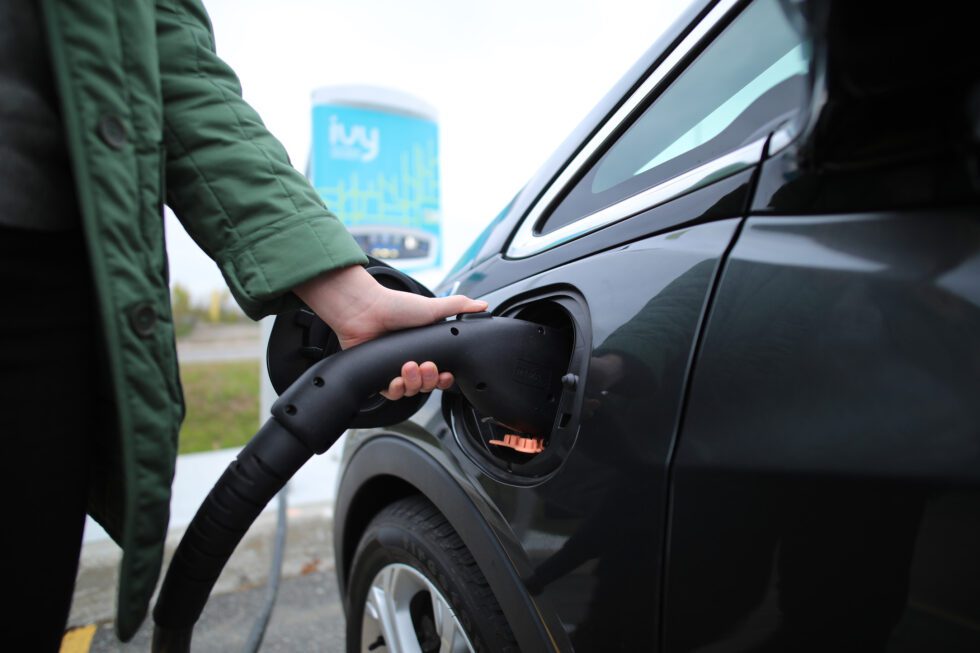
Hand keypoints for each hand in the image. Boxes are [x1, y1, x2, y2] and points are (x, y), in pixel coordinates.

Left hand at [293, 265, 487, 394]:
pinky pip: (391, 393)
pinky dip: (396, 389)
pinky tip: (396, 380)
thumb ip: (459, 307)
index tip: (446, 374)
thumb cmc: (395, 306)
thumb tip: (483, 305)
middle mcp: (411, 360)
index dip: (445, 379)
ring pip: (411, 391)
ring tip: (409, 366)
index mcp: (425, 348)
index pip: (441, 373)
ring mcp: (393, 369)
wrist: (364, 310)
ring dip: (413, 382)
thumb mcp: (433, 308)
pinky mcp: (377, 375)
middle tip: (426, 365)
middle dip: (429, 379)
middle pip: (427, 385)